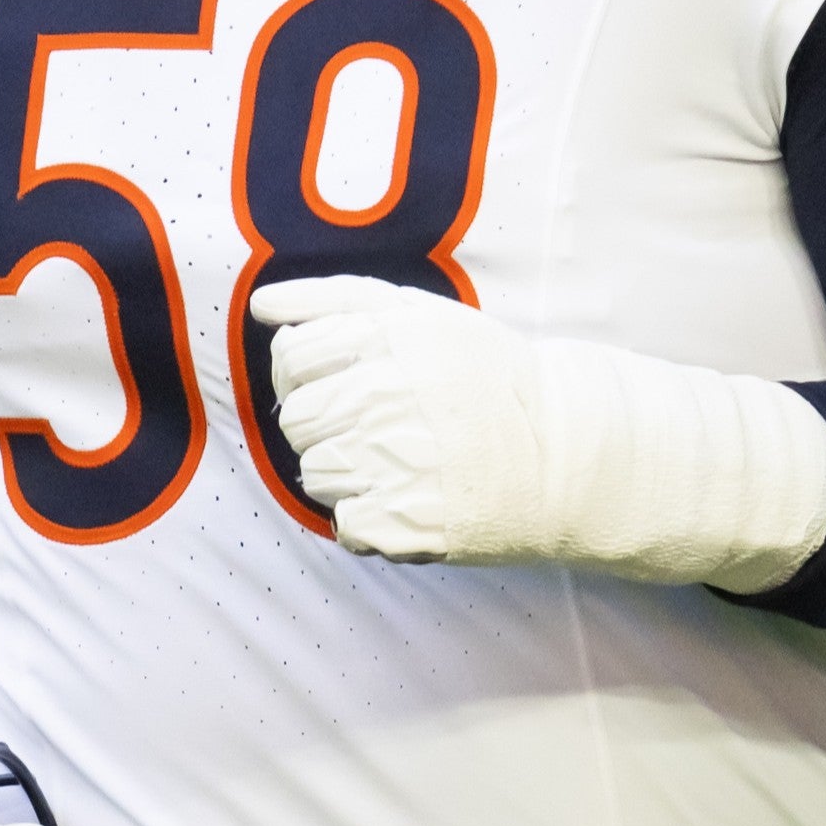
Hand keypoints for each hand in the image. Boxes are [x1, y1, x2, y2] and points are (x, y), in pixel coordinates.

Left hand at [249, 275, 825, 589]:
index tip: (352, 382)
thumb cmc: (485, 377)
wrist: (566, 452)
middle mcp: (381, 395)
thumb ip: (333, 300)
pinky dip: (371, 518)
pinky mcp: (401, 524)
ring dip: (350, 472)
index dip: (312, 374)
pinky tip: (415, 496)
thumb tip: (259, 305)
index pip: (292, 358)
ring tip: (407, 461)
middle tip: (388, 425)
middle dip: (331, 423)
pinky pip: (344, 524)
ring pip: (315, 474)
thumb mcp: (417, 315)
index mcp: (385, 336)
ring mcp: (390, 462)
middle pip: (298, 418)